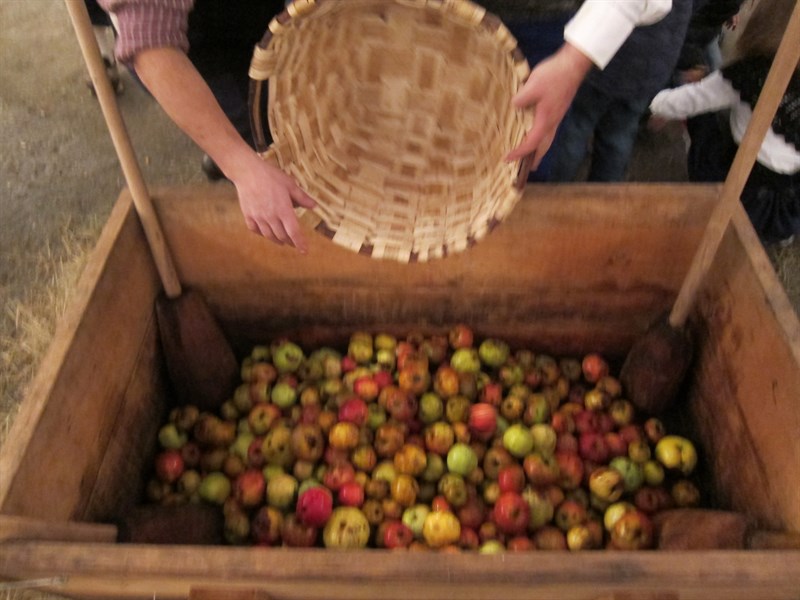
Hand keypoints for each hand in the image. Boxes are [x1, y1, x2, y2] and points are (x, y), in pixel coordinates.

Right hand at [229, 151, 316, 252]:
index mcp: (283, 210)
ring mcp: (258, 217)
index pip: (294, 232)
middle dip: (290, 242)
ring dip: (277, 240)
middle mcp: (271, 217)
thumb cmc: (270, 176)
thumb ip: (302, 198)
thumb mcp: (290, 185)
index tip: (304, 251)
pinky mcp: (248, 215)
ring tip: (283, 241)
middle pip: (282, 236)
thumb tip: (314, 206)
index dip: (300, 243)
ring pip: (269, 236)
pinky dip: (262, 234)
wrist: (247, 171)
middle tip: (295, 243)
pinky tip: (266, 233)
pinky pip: (255, 230)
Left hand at [505, 43, 592, 168]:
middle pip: (544, 146)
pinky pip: (549, 130)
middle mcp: (553, 122)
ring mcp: (557, 116)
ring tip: (532, 155)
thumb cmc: (554, 75)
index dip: (519, 153)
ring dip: (540, 149)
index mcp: (546, 120)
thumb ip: (521, 99)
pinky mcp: (558, 109)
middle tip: (528, 169)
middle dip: (535, 158)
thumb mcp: (532, 86)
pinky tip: (538, 132)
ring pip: (548, 139)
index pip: (531, 143)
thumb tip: (514, 106)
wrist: (573, 65)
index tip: (507, 158)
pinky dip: (542, 137)